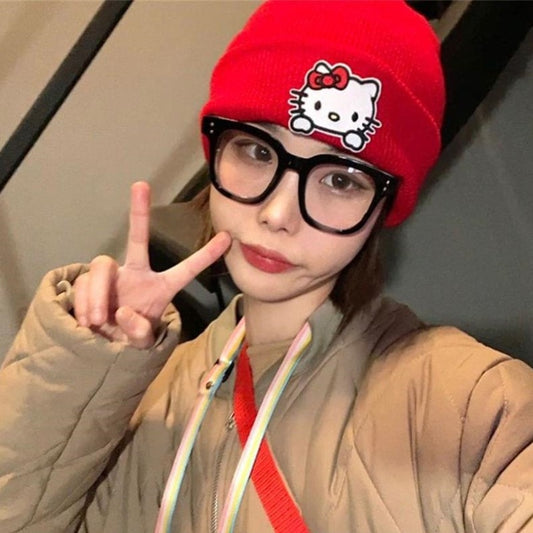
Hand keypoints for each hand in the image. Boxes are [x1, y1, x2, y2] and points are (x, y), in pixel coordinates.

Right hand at [73, 181, 230, 347]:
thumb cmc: (129, 340)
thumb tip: (124, 312)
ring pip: (102, 266)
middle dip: (139, 212)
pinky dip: (84, 302)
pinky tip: (87, 321)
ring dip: (98, 293)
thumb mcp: (141, 345)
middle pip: (137, 239)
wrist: (101, 347)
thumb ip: (140, 333)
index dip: (206, 255)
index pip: (186, 269)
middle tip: (141, 185)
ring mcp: (112, 276)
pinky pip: (84, 282)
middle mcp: (136, 274)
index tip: (228, 237)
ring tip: (98, 321)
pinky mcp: (88, 281)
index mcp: (160, 288)